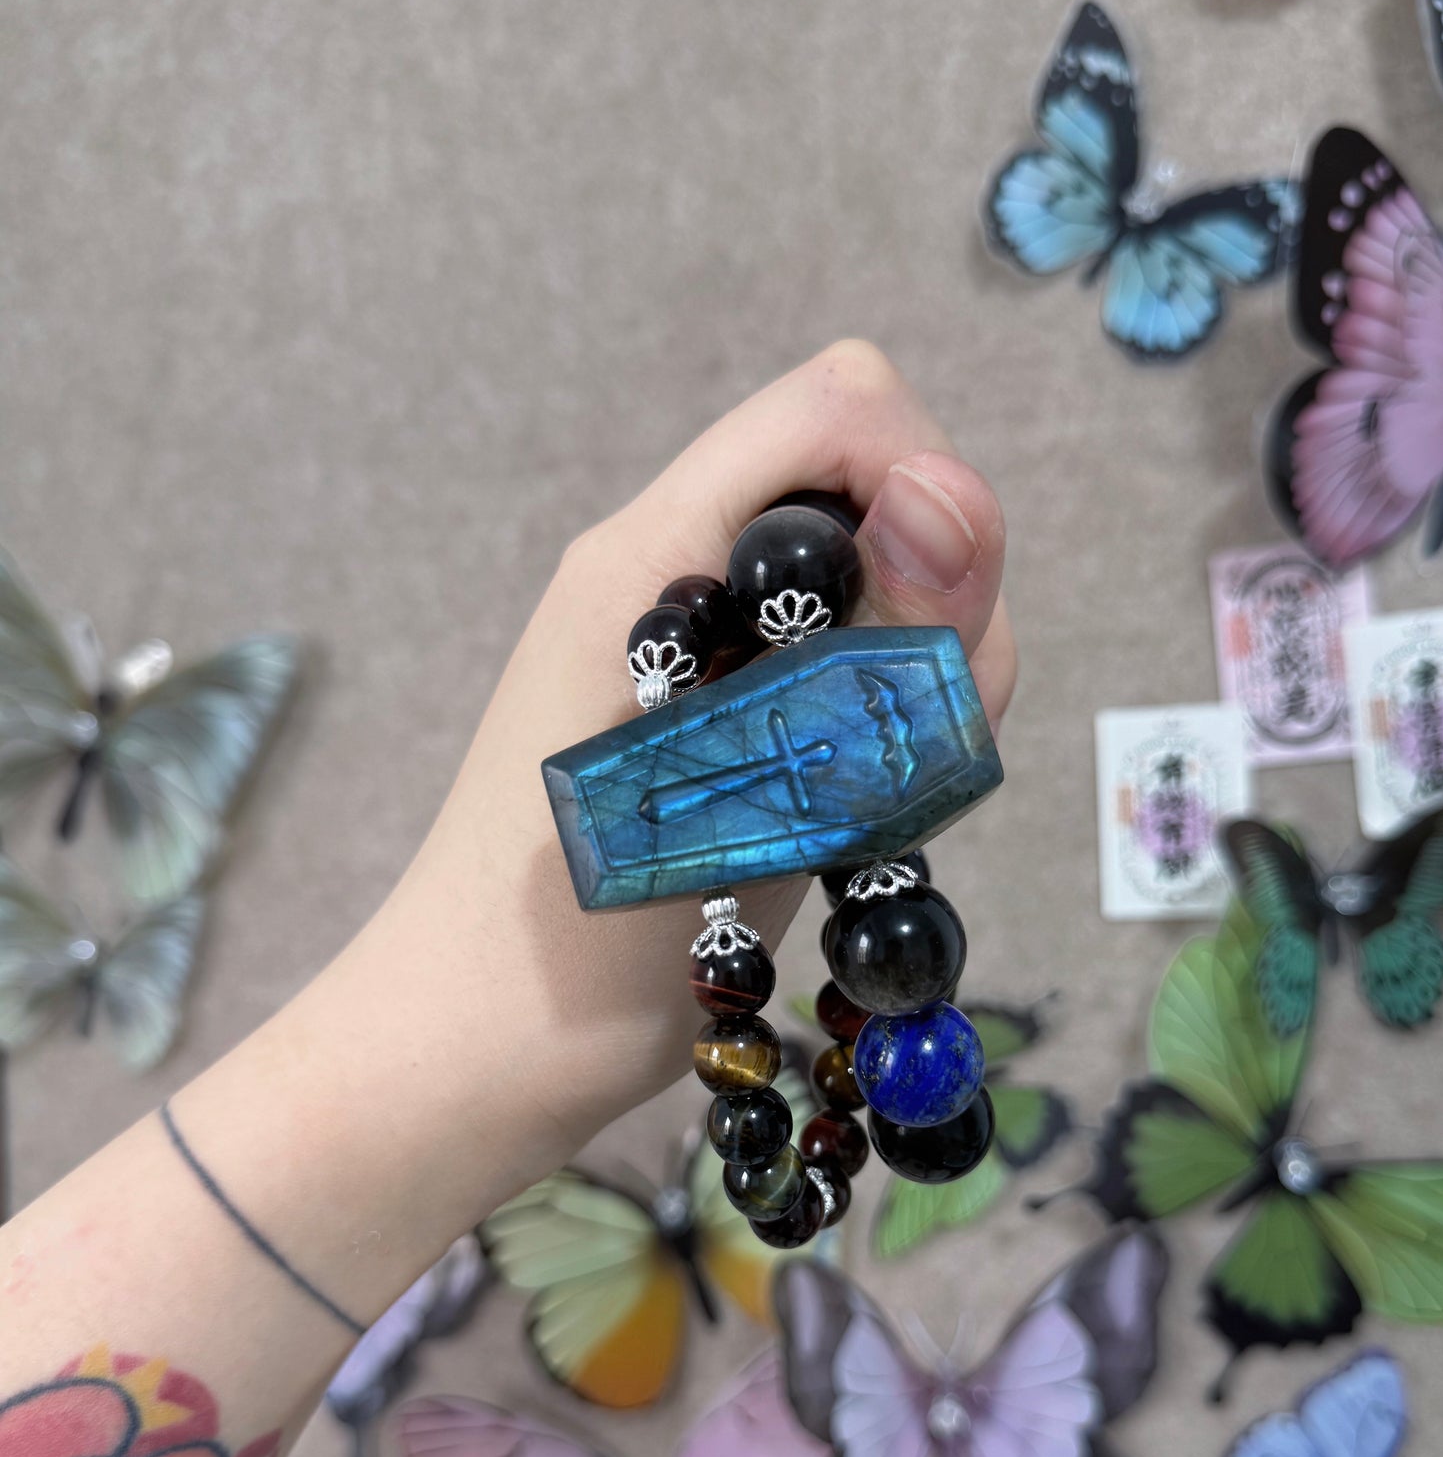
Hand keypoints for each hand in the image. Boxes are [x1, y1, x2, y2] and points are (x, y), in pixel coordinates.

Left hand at [197, 342, 1013, 1304]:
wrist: (476, 1051)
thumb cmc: (587, 929)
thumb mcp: (751, 776)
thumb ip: (868, 637)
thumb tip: (951, 493)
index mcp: (658, 546)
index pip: (840, 405)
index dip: (925, 480)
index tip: (936, 616)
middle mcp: (677, 569)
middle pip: (869, 493)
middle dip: (930, 598)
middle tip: (886, 736)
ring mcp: (694, 649)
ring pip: (870, 592)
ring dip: (908, 681)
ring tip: (854, 796)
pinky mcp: (715, 722)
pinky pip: (836, 670)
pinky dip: (874, 729)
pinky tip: (837, 813)